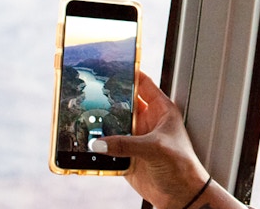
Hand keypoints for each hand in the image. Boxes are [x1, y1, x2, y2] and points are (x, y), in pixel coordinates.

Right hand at [96, 71, 207, 208]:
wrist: (180, 196)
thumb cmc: (181, 167)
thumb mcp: (155, 149)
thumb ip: (126, 144)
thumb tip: (99, 143)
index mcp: (160, 110)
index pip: (142, 84)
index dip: (127, 73)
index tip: (108, 64)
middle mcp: (146, 121)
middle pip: (122, 103)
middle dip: (105, 98)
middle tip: (86, 92)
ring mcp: (135, 138)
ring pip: (112, 125)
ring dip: (98, 123)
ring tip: (79, 117)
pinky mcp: (126, 156)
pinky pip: (107, 148)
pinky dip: (96, 146)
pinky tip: (84, 144)